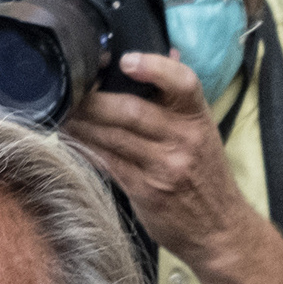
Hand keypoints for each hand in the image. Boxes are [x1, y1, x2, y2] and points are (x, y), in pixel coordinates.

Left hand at [65, 54, 250, 266]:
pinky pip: (108, 163)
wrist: (219, 230)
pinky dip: (87, 148)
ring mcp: (163, 167)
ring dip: (82, 123)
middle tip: (71, 87)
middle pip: (132, 111)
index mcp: (198, 118)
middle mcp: (183, 140)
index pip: (183, 83)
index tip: (126, 60)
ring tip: (63, 110)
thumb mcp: (203, 132)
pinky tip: (71, 138)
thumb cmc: (206, 176)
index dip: (154, 67)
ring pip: (114, 137)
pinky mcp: (144, 191)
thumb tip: (169, 53)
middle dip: (94, 99)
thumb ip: (181, 98)